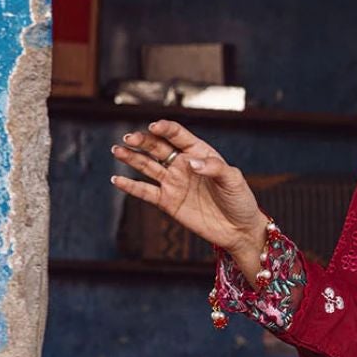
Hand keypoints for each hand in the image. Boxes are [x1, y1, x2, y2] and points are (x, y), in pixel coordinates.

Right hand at [110, 119, 268, 272]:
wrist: (239, 230)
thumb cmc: (240, 200)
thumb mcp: (233, 180)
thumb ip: (214, 167)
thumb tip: (191, 163)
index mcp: (198, 152)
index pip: (177, 135)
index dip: (165, 129)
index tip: (154, 127)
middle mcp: (182, 164)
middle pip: (157, 147)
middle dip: (142, 141)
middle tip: (129, 139)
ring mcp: (173, 182)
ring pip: (147, 166)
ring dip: (131, 157)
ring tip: (117, 150)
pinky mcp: (167, 201)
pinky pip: (145, 192)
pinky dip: (131, 186)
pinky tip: (117, 179)